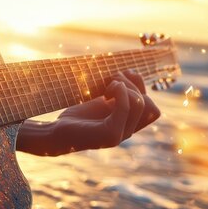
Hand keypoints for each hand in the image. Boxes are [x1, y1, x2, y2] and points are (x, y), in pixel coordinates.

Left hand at [17, 70, 159, 155]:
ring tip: (106, 87)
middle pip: (151, 106)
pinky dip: (120, 92)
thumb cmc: (75, 117)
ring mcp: (120, 136)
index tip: (118, 83)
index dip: (141, 90)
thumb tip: (133, 73)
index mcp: (127, 125)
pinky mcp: (109, 135)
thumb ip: (119, 93)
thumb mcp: (101, 101)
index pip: (153, 110)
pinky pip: (126, 107)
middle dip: (135, 86)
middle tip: (111, 82)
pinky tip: (105, 92)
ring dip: (125, 86)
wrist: (54, 134)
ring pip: (141, 104)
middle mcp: (127, 133)